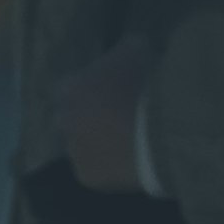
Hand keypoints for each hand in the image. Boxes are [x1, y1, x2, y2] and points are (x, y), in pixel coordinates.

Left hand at [60, 40, 152, 192]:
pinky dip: (108, 170)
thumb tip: (129, 46)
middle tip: (112, 121)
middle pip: (69, 120)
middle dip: (85, 120)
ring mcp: (73, 151)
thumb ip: (124, 49)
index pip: (68, 88)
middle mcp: (64, 120)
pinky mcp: (87, 177)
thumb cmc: (145, 84)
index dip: (88, 91)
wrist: (159, 130)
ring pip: (80, 148)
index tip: (105, 94)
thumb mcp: (138, 49)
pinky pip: (95, 173)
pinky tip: (127, 164)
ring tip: (123, 145)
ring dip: (96, 146)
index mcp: (70, 88)